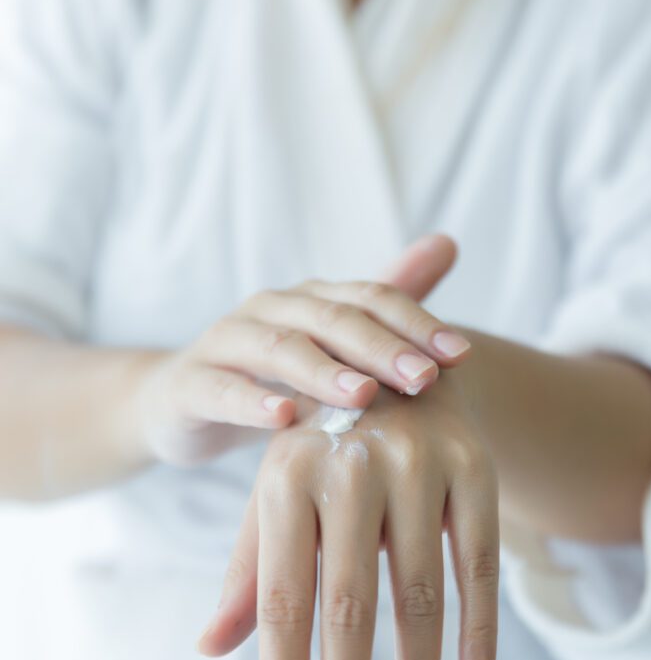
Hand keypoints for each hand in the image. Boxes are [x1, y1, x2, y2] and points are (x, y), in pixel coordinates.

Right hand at [133, 235, 469, 465]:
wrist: (182, 403)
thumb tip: (449, 242)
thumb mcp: (331, 345)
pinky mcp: (191, 384)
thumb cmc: (272, 377)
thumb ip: (386, 302)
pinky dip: (251, 401)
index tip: (460, 356)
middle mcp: (271, 311)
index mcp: (311, 301)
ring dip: (322, 371)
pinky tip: (282, 417)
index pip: (371, 299)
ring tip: (362, 396)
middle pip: (331, 319)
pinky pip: (221, 388)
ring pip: (278, 349)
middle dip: (381, 348)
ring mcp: (226, 342)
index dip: (416, 323)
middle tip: (424, 379)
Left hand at [198, 372, 498, 659]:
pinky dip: (479, 631)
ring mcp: (418, 465)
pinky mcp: (475, 468)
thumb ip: (249, 573)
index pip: (283, 599)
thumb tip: (209, 649)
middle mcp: (350, 468)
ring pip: (420, 593)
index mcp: (286, 479)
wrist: (397, 371)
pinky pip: (480, 564)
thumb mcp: (275, 499)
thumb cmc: (322, 455)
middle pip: (349, 605)